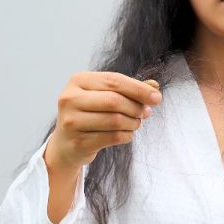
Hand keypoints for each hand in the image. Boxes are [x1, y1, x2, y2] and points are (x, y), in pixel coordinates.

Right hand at [44, 72, 161, 171]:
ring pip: (115, 120)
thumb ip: (130, 89)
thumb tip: (154, 86)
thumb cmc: (90, 113)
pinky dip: (127, 136)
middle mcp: (70, 98)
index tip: (157, 98)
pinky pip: (113, 137)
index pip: (114, 80)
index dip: (139, 89)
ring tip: (136, 123)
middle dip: (136, 107)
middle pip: (115, 100)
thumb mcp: (106, 95)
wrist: (66, 143)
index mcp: (78, 81)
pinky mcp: (77, 142)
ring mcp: (71, 121)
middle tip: (146, 113)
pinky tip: (127, 134)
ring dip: (133, 123)